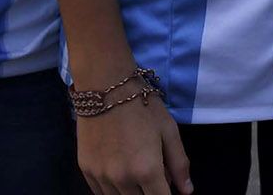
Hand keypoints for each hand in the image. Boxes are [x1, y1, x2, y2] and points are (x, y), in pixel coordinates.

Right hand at [77, 95, 191, 194]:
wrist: (106, 88)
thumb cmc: (143, 107)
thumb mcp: (169, 132)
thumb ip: (179, 164)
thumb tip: (187, 191)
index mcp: (147, 170)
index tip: (168, 190)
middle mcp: (122, 180)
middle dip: (151, 193)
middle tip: (156, 177)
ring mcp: (100, 177)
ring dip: (132, 193)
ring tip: (138, 173)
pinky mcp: (85, 171)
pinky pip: (101, 193)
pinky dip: (114, 191)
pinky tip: (121, 176)